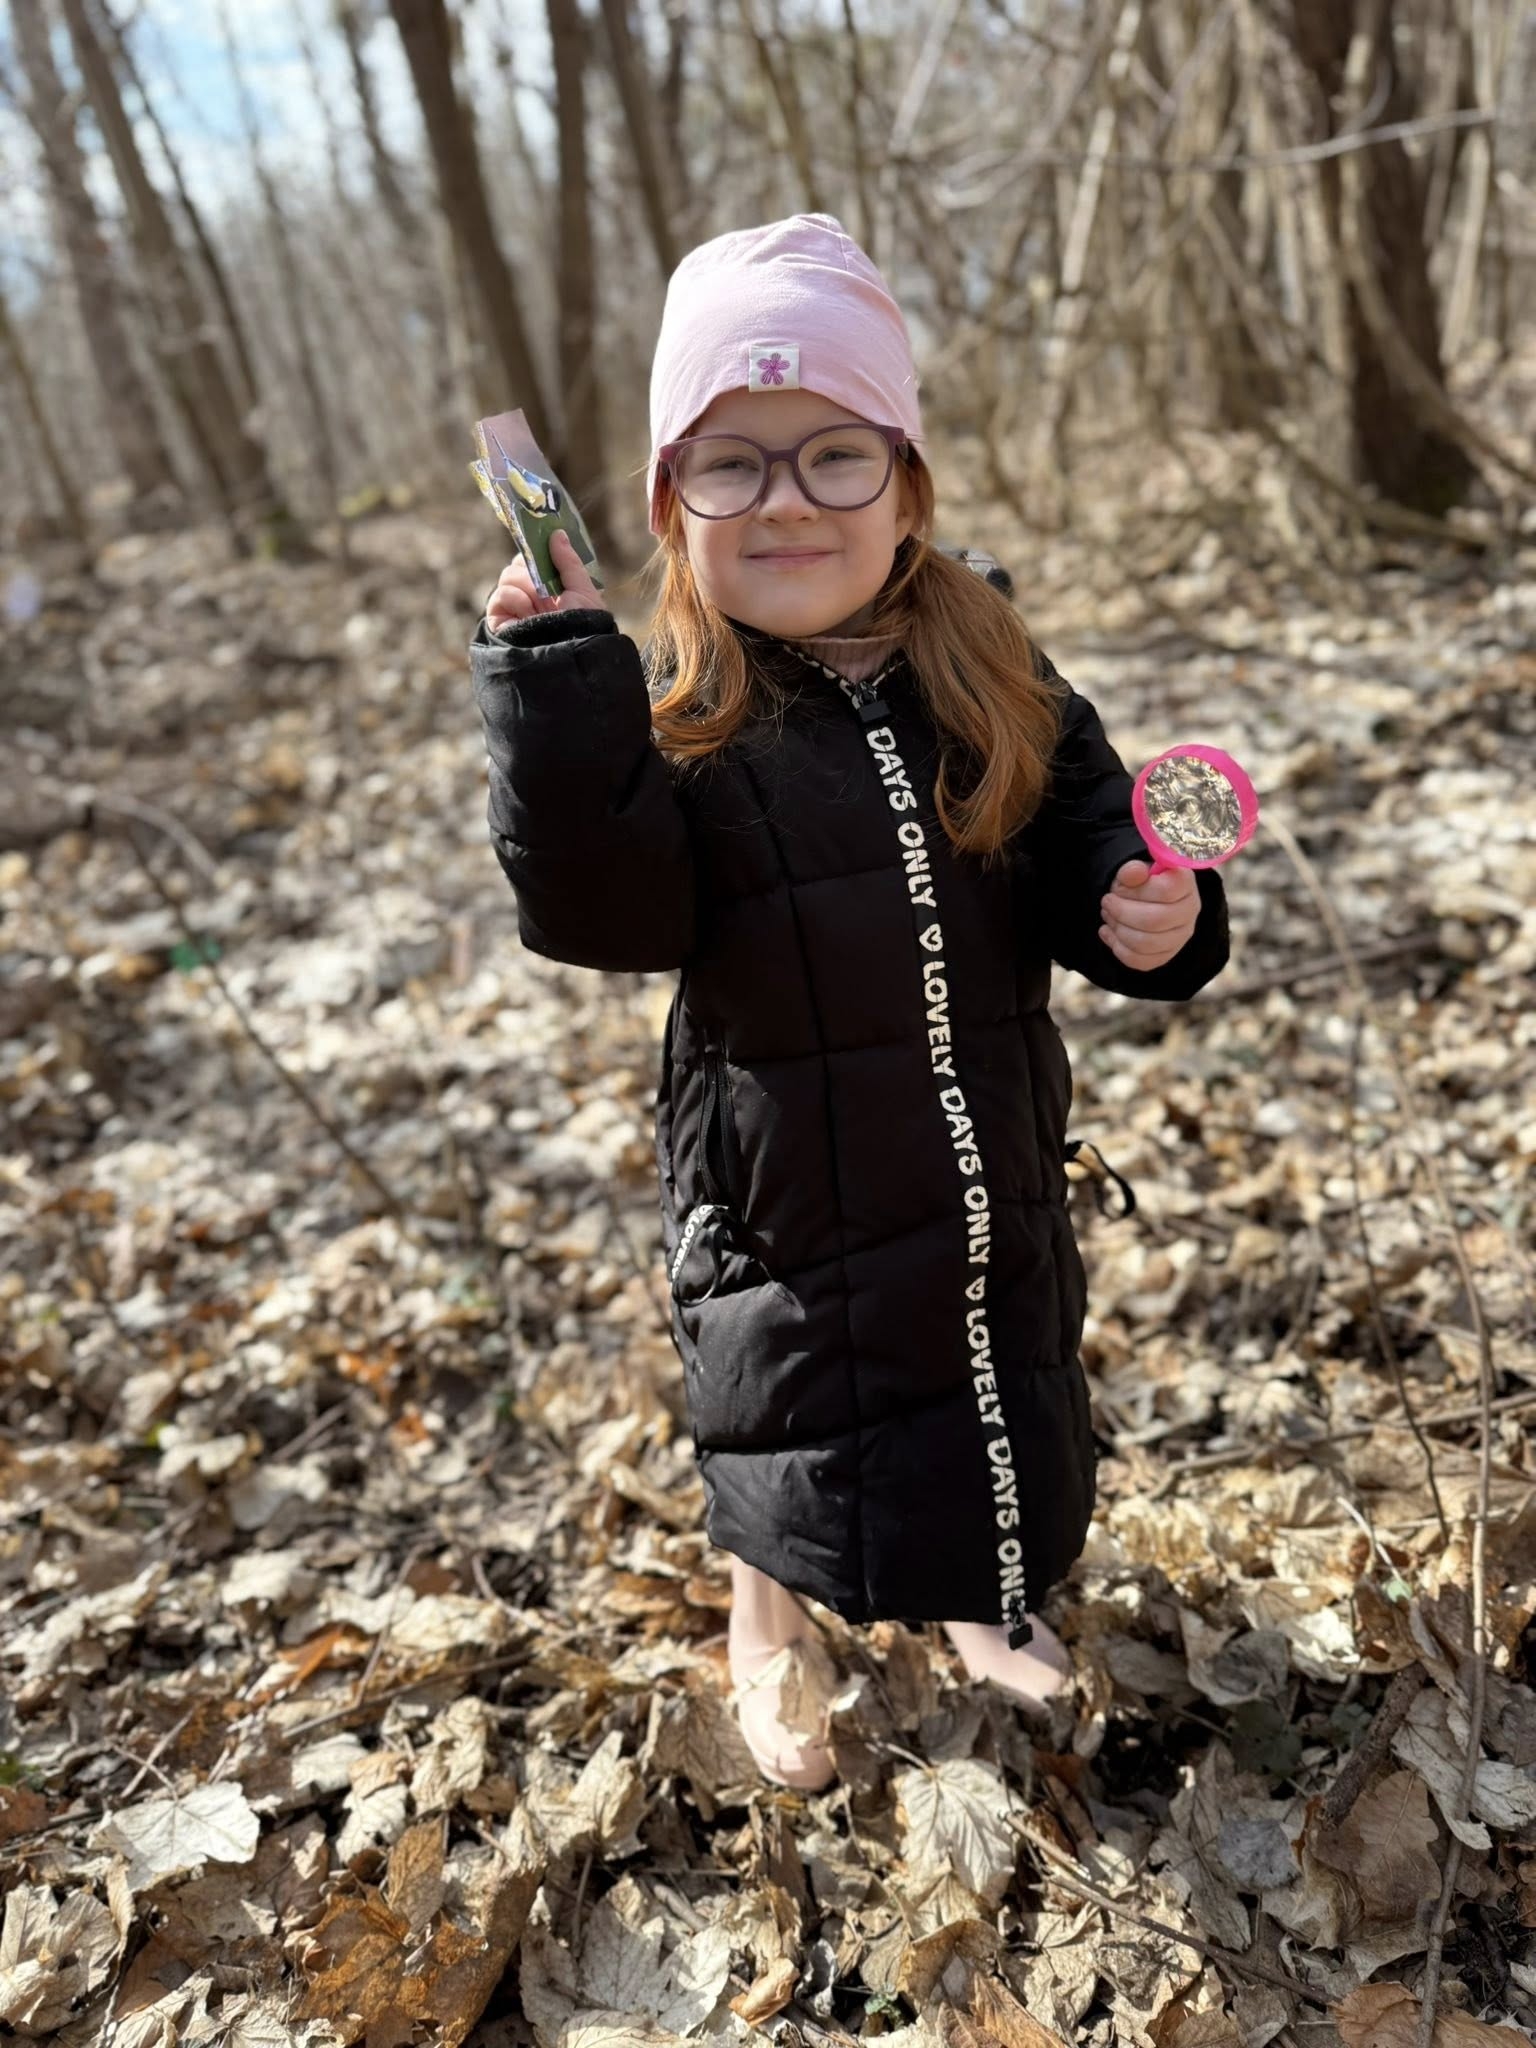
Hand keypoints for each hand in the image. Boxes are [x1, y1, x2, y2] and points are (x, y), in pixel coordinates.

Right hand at [486, 528, 608, 627]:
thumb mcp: (583, 590)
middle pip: (518, 564)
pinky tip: (529, 615)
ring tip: (543, 606)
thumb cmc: (583, 625)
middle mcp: (532, 597)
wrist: (571, 652)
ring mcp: (515, 608)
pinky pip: (500, 594)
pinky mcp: (500, 620)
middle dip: (533, 569)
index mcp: (551, 589)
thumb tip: (557, 533)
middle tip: (547, 585)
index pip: (533, 559)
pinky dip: (516, 599)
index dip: (535, 551)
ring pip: (508, 575)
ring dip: (528, 586)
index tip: (540, 544)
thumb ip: (569, 561)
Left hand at [1099, 860, 1198, 969]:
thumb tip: (1133, 872)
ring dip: (1119, 929)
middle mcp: (1189, 911)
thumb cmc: (1141, 882)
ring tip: (1108, 916)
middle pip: (1155, 920)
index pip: (1166, 890)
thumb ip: (1133, 870)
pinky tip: (1108, 932)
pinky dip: (1118, 948)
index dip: (1136, 891)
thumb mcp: (1135, 869)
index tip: (1117, 888)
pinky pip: (1141, 961)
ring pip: (1146, 943)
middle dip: (1122, 912)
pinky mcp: (1166, 955)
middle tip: (1107, 902)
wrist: (1145, 898)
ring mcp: (1180, 936)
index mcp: (1185, 883)